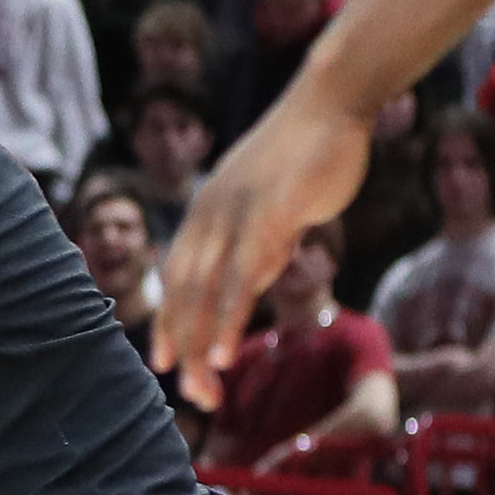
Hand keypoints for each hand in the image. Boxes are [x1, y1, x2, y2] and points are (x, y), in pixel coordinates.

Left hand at [154, 85, 370, 409]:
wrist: (331, 100)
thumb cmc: (306, 153)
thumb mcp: (272, 206)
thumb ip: (260, 244)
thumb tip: (254, 279)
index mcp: (205, 215)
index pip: (177, 278)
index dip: (169, 321)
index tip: (163, 362)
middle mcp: (208, 217)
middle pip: (184, 294)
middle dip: (183, 346)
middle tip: (190, 393)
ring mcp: (235, 216)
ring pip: (206, 293)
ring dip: (201, 344)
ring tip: (202, 386)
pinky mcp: (269, 215)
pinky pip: (242, 278)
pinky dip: (228, 320)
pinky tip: (223, 352)